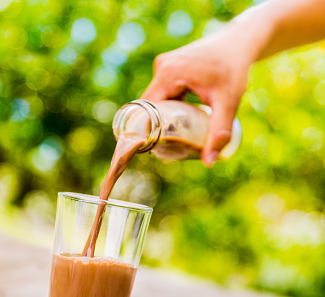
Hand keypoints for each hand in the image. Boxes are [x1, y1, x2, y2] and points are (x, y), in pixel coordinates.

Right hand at [141, 30, 252, 165]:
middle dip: (159, 125)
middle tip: (170, 145)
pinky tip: (180, 117)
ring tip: (176, 133)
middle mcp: (161, 66)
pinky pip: (162, 91)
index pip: (148, 109)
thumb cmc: (234, 69)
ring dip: (164, 116)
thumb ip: (219, 132)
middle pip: (150, 106)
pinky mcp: (168, 66)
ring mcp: (163, 65)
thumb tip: (208, 162)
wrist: (239, 42)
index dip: (149, 129)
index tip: (156, 147)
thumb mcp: (228, 102)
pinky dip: (169, 105)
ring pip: (156, 99)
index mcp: (169, 73)